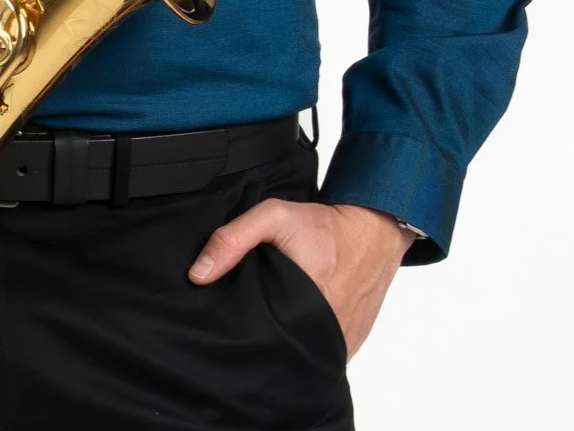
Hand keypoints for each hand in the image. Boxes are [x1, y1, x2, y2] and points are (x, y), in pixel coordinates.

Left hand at [188, 200, 410, 360]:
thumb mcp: (274, 217)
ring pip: (302, 356)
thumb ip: (234, 240)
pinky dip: (309, 345)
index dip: (241, 330)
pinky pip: (323, 355)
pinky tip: (297, 326)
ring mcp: (339, 344)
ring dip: (287, 343)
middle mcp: (324, 333)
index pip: (260, 336)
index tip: (229, 320)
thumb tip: (199, 275)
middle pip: (279, 349)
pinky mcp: (350, 344)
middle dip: (262, 338)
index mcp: (302, 308)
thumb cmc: (325, 226)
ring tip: (273, 323)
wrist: (374, 230)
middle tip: (250, 319)